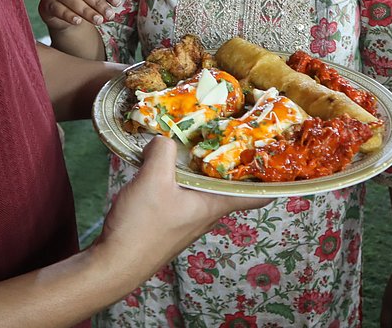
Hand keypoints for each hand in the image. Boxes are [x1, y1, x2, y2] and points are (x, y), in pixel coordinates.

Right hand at [91, 137, 269, 280]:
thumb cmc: (141, 226)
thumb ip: (163, 151)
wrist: (114, 262)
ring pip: (206, 186)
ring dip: (203, 165)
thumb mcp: (153, 180)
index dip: (272, 175)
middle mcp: (207, 212)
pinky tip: (166, 160)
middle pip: (230, 185)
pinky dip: (183, 173)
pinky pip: (185, 190)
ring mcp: (188, 217)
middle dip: (232, 158)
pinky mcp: (170, 217)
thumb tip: (164, 138)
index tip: (277, 150)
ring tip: (196, 137)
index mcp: (214, 205)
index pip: (257, 195)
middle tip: (231, 128)